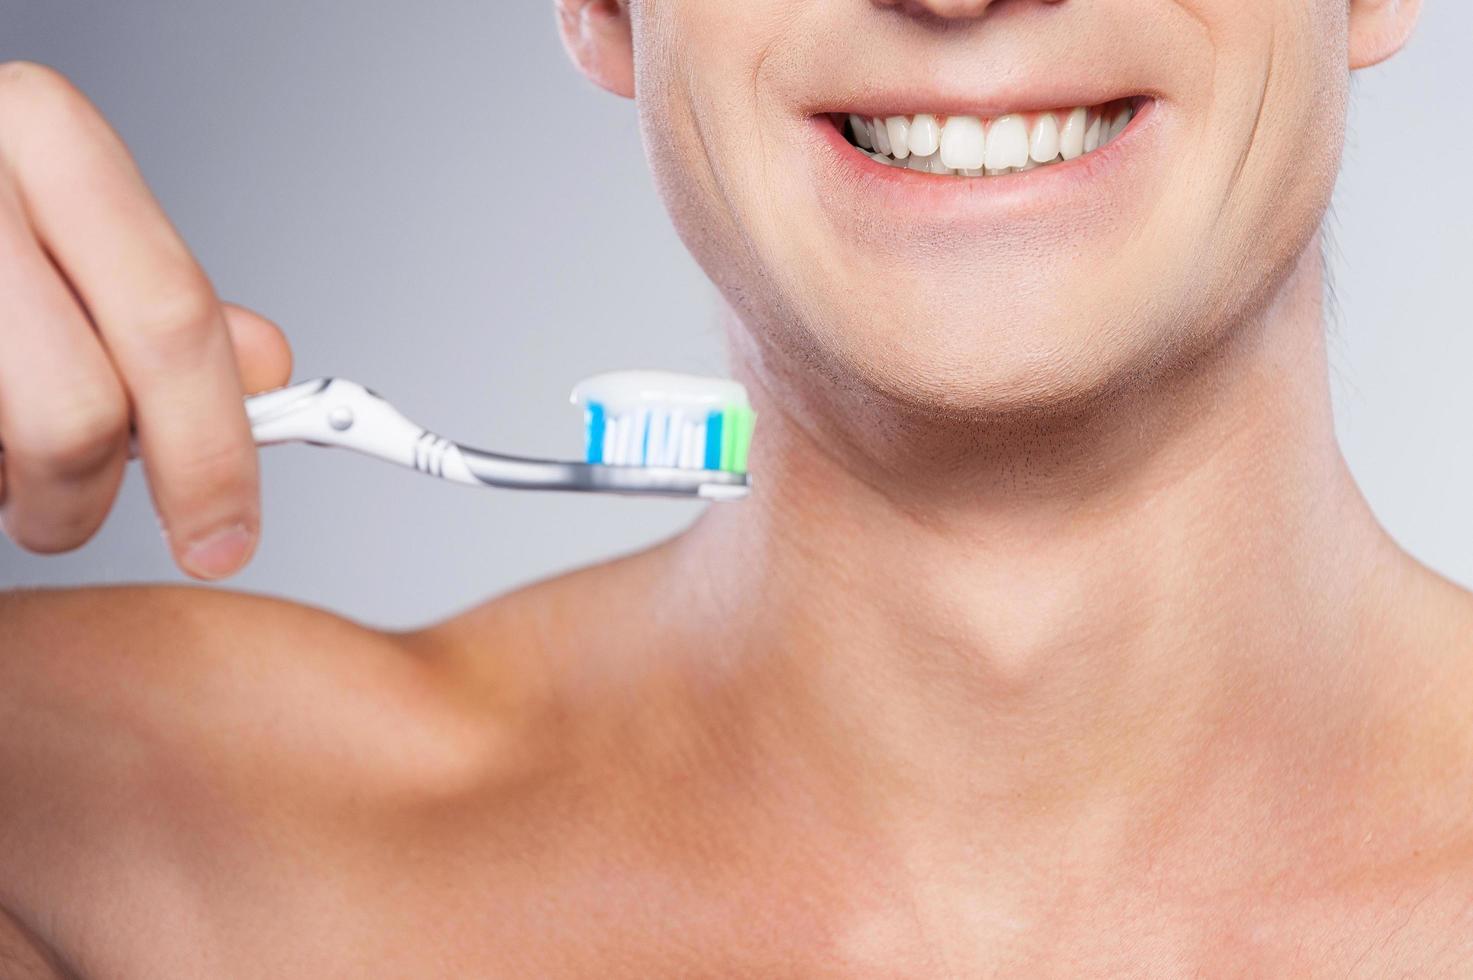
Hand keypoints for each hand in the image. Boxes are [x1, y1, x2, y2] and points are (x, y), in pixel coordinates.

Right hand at [0, 62, 291, 578]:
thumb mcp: (72, 230)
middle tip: (72, 519)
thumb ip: (159, 302)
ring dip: (13, 482)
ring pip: (15, 438)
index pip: (171, 322)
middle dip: (90, 495)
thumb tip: (263, 367)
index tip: (226, 537)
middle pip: (79, 410)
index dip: (213, 453)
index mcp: (49, 136)